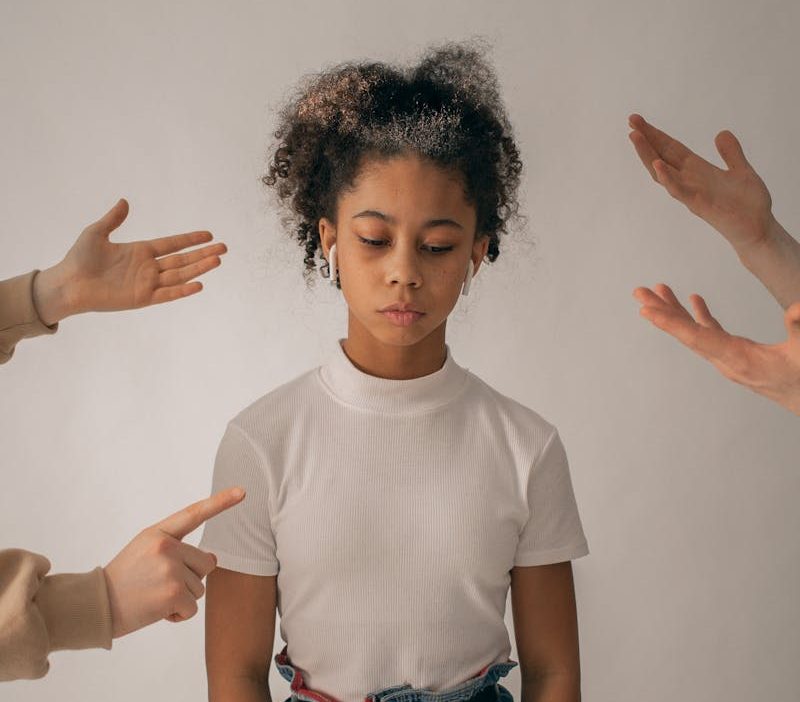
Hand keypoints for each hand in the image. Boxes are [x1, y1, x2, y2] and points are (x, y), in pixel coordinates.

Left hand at [33, 198, 227, 324]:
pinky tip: (199, 284)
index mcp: (140, 251)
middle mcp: (148, 268)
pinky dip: (183, 290)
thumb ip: (113, 219)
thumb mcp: (96, 233)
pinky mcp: (143, 298)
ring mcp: (147, 284)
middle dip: (203, 254)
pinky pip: (168, 294)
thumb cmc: (79, 258)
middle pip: (183, 260)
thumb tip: (125, 202)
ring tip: (217, 261)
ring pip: (180, 275)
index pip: (173, 244)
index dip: (190, 239)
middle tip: (224, 248)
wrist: (69, 284)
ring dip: (199, 268)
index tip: (208, 235)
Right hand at [102, 486, 245, 637]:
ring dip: (182, 598)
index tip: (242, 491)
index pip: (194, 514)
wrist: (95, 606)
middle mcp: (166, 547)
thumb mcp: (145, 552)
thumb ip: (179, 550)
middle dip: (190, 578)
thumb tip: (214, 560)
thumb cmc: (123, 580)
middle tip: (158, 584)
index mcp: (158, 533)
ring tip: (153, 596)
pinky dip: (178, 615)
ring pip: (200, 587)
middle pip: (205, 563)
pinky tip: (157, 611)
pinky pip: (192, 608)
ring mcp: (170, 568)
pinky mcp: (173, 593)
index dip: (221, 502)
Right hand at [627, 113, 773, 253]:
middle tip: (631, 121)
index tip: (639, 121)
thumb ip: (730, 153)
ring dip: (648, 155)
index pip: (671, 149)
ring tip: (635, 137)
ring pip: (662, 173)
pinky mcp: (699, 205)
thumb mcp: (741, 171)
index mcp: (697, 170)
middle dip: (646, 140)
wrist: (758, 229)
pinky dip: (668, 179)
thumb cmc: (748, 205)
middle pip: (661, 156)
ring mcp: (691, 193)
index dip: (656, 135)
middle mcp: (689, 180)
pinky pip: (679, 191)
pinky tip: (658, 165)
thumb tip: (721, 133)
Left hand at [633, 283, 799, 415]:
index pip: (696, 339)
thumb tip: (795, 309)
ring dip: (676, 311)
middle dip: (662, 311)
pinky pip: (711, 334)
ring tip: (659, 290)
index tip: (646, 310)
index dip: (670, 323)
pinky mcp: (736, 355)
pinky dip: (700, 317)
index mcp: (738, 360)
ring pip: (694, 332)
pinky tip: (694, 300)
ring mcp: (728, 359)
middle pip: (686, 334)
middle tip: (639, 292)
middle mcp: (726, 360)